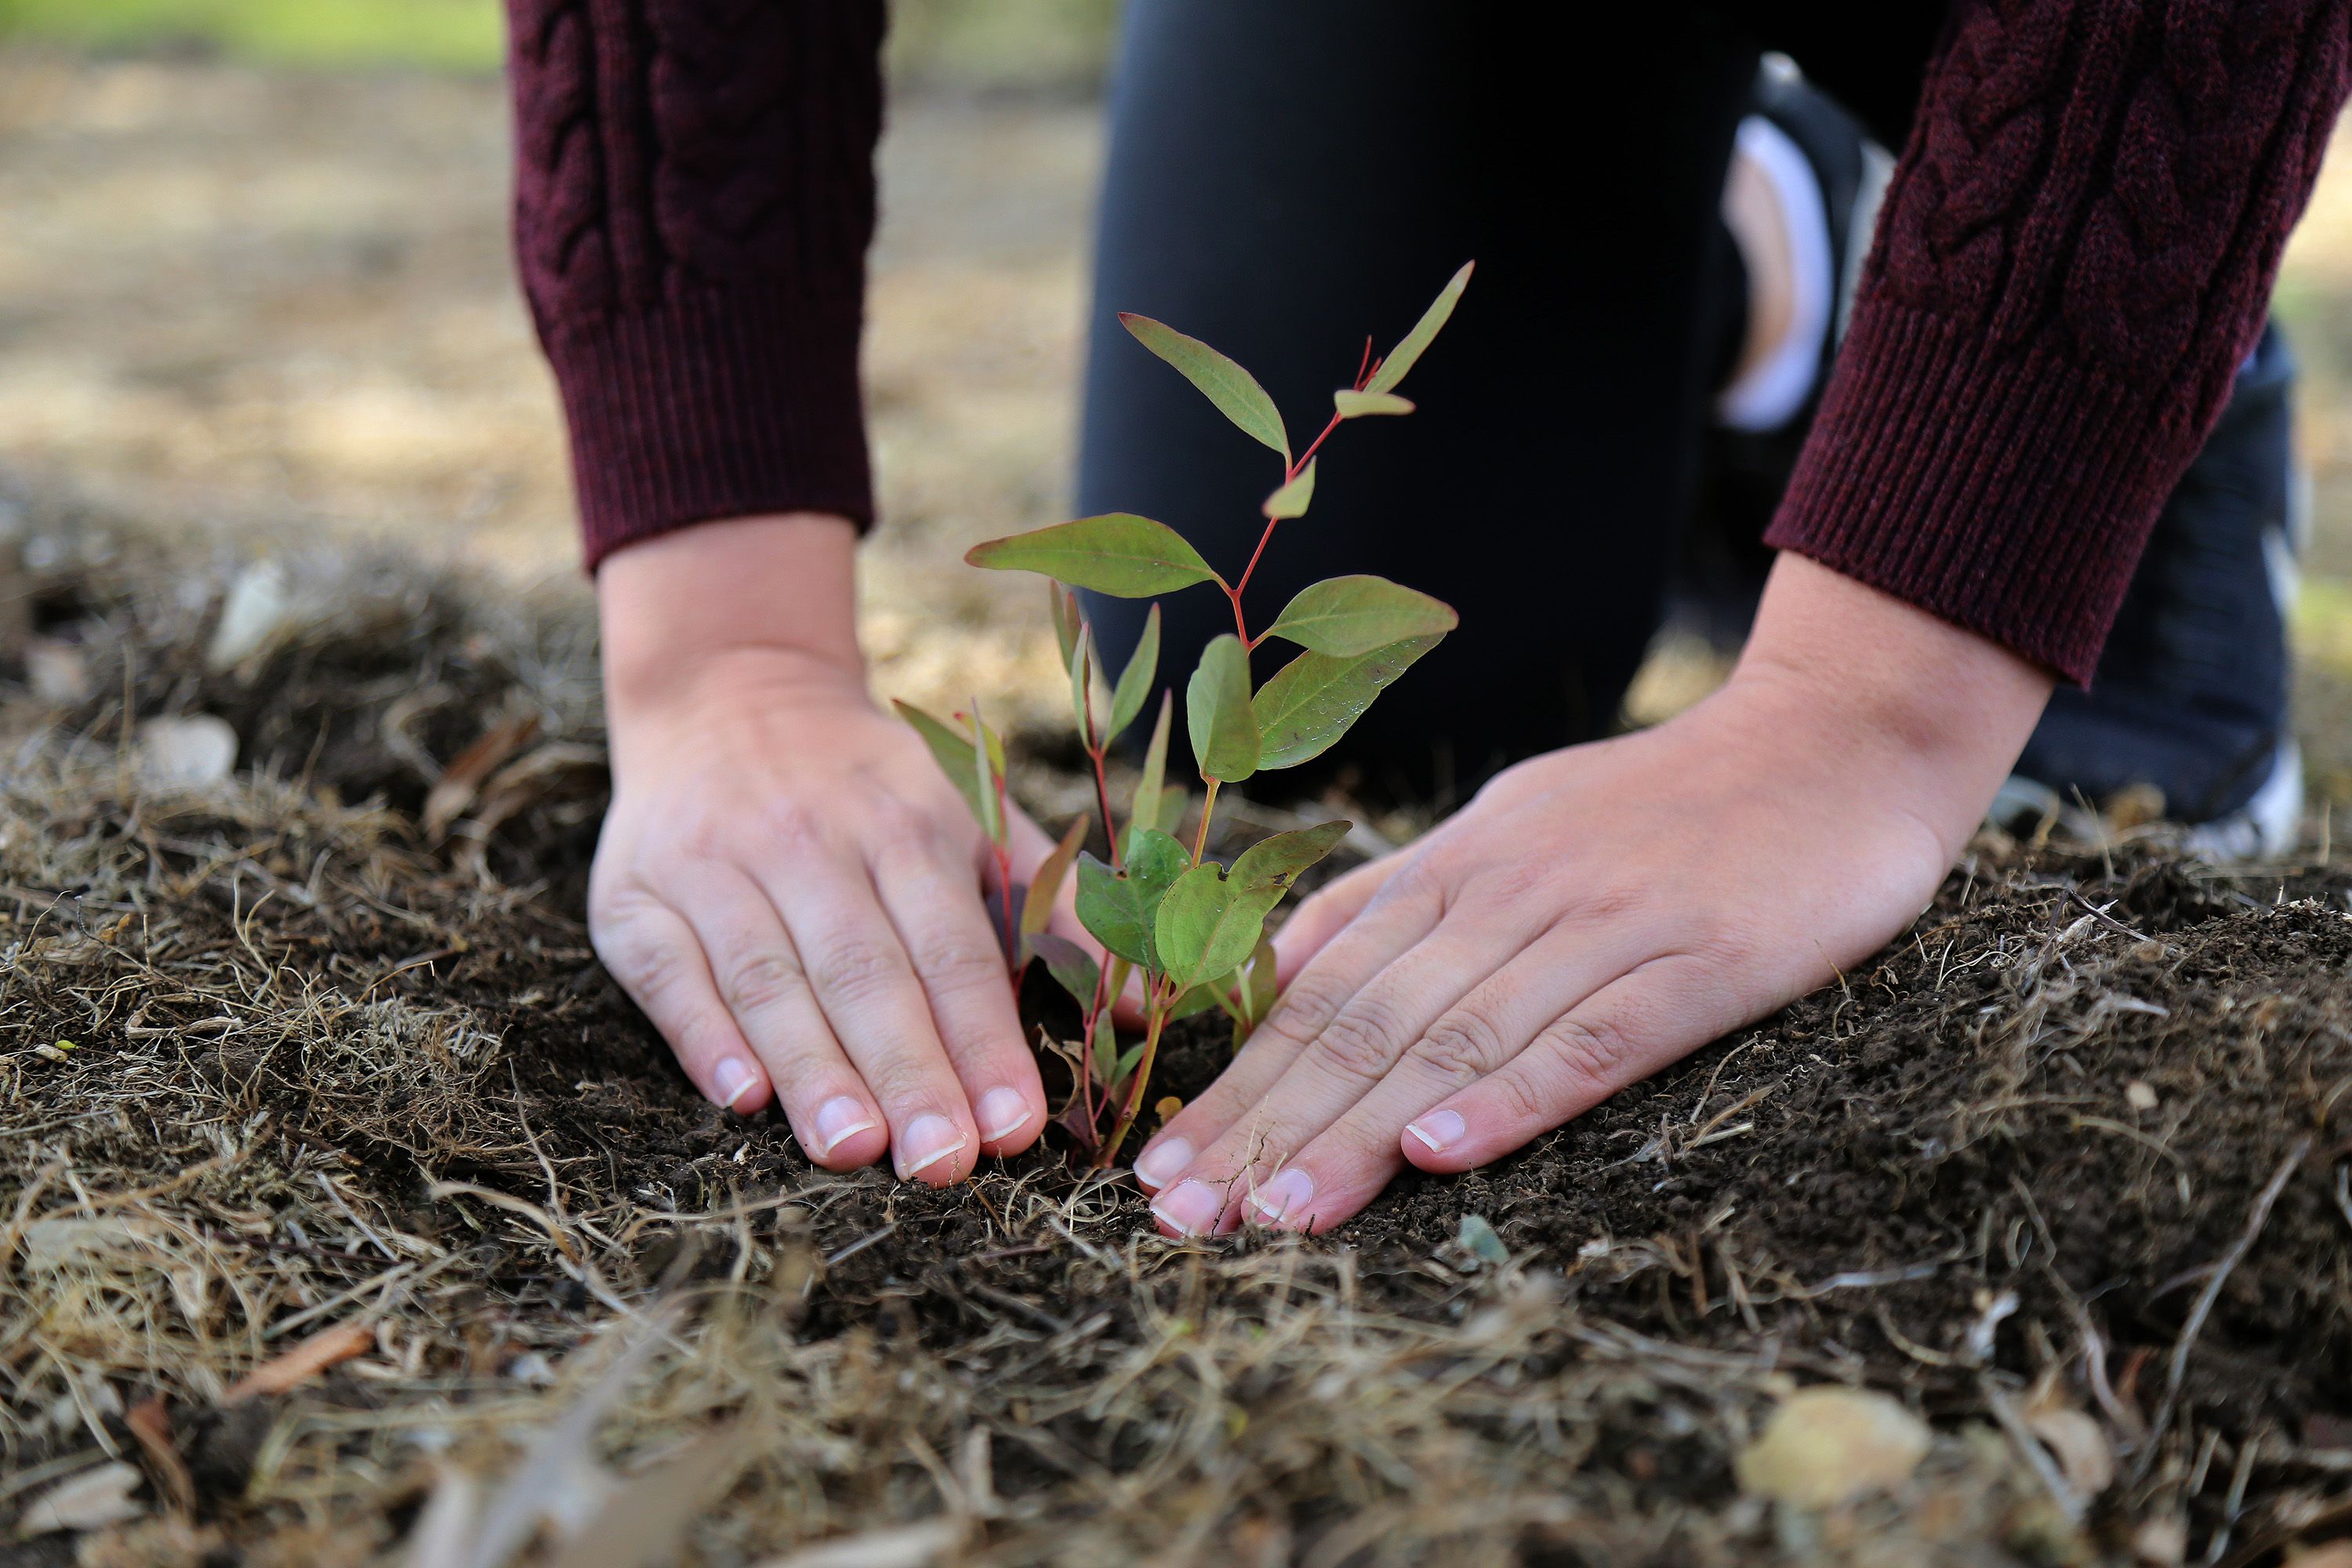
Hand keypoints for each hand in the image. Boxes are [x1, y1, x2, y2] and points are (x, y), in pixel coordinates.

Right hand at [592, 514, 1062, 1184]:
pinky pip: (669, 973)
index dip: (983, 1038)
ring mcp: (714, 866)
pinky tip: (742, 1099)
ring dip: (812, 1068)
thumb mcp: (972, 820)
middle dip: (908, 1070)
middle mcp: (808, 841)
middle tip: (941, 1163)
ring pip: (768, 979)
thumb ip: (1057, 910)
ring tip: (854, 1147)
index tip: (1015, 1129)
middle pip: (863, 970)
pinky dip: (704, 1037)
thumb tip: (1151, 1000)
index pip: (952, 948)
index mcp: (905, 827)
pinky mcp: (634, 895)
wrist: (728, 689)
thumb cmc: (871, 789)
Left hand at [1131, 555, 2053, 1234]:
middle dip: (1262, 1123)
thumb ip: (1402, 898)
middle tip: (1180, 1215)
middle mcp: (1509, 889)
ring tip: (1276, 1214)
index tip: (1158, 1168)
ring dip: (1358, 1130)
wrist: (1834, 736)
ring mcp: (1603, 921)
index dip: (1235, 1080)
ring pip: (1457, 1036)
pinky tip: (1443, 1154)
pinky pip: (1593, 1035)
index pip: (1321, 988)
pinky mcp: (1701, 958)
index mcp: (1457, 864)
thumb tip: (1283, 967)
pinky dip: (1514, 1096)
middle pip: (1365, 1021)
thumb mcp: (1509, 827)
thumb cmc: (1660, 804)